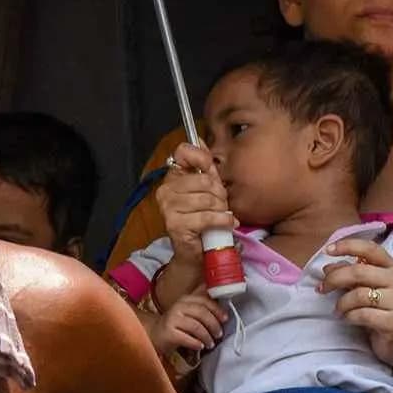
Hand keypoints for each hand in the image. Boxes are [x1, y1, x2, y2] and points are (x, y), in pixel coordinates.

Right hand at [151, 293, 228, 356]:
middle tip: (219, 334)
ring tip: (210, 343)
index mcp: (185, 300)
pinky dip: (197, 343)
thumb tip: (218, 294)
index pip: (204, 301)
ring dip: (207, 337)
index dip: (217, 310)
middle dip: (214, 324)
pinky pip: (187, 338)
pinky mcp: (168, 333)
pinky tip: (200, 346)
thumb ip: (201, 303)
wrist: (154, 334)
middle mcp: (178, 307)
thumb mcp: (188, 310)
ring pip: (196, 327)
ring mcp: (172, 319)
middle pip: (202, 313)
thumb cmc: (175, 323)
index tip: (225, 318)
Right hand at [155, 143, 236, 265]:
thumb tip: (200, 138)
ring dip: (221, 209)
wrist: (196, 254)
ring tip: (222, 216)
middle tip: (222, 204)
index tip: (211, 170)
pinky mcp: (175, 224)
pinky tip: (227, 224)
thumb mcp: (207, 190)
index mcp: (172, 177)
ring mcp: (168, 207)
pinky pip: (207, 216)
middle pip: (203, 179)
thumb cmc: (203, 220)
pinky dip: (222, 220)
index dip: (201, 158)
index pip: (183, 152)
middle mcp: (166, 190)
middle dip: (219, 193)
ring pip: (207, 199)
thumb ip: (204, 166)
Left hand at [320, 238, 392, 370]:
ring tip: (338, 310)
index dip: (347, 246)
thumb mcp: (366, 289)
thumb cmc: (381, 311)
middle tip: (322, 288)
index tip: (327, 250)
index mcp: (392, 268)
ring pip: (359, 294)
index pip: (370, 249)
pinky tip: (349, 319)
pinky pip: (362, 314)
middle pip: (358, 272)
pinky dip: (349, 316)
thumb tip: (327, 267)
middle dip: (334, 279)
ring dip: (341, 303)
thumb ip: (349, 275)